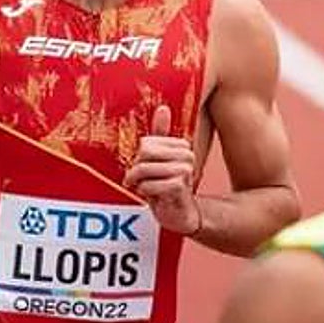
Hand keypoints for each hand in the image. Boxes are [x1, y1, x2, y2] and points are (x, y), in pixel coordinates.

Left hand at [124, 106, 200, 234]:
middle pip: (144, 152)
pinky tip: (152, 195)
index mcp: (182, 145)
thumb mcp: (161, 159)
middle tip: (138, 178)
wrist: (180, 213)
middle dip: (137, 168)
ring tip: (142, 187)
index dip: (140, 157)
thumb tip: (163, 108)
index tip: (144, 166)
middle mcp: (186, 155)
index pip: (147, 142)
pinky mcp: (179, 186)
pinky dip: (144, 191)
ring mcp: (185, 170)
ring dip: (138, 181)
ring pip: (144, 168)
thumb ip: (161, 134)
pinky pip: (148, 184)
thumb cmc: (168, 185)